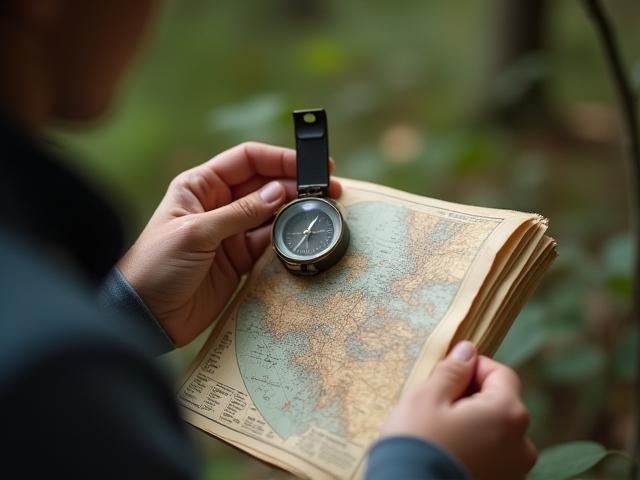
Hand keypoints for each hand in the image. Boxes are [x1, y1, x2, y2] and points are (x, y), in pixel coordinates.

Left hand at [118, 142, 340, 345]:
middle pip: (264, 184)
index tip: (309, 165)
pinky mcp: (239, 259)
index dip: (279, 159)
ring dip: (295, 211)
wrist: (146, 315)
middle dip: (295, 184)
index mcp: (200, 186)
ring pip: (271, 214)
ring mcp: (230, 232)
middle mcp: (218, 204)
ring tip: (322, 210)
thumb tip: (278, 192)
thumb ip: (239, 213)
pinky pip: (269, 243)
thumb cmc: (157, 265)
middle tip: (328, 188)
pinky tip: (302, 235)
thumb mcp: (196, 233)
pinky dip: (286, 239)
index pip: (246, 160)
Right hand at [380, 341, 536, 479]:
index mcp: (507, 413)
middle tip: (437, 404)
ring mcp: (514, 470)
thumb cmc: (416, 444)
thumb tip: (468, 351)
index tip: (447, 375)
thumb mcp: (427, 397)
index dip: (474, 368)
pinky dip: (474, 448)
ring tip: (440, 431)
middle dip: (472, 397)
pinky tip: (447, 452)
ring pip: (496, 431)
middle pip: (501, 403)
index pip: (502, 374)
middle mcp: (522, 443)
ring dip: (473, 424)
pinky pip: (492, 456)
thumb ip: (452, 371)